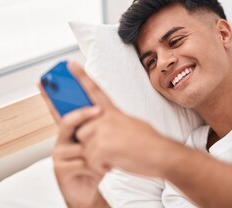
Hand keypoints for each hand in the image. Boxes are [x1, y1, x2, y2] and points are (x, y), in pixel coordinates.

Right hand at [38, 78, 106, 207]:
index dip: (62, 89)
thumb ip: (97, 125)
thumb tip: (100, 106)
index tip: (61, 70)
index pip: (64, 106)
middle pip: (68, 119)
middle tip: (98, 112)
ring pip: (77, 142)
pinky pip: (79, 160)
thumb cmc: (97, 163)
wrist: (91, 188)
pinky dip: (94, 165)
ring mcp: (59, 153)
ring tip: (105, 158)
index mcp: (73, 130)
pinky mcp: (60, 168)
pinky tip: (99, 170)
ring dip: (95, 151)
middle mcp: (63, 138)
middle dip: (83, 115)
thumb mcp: (101, 142)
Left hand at [69, 62, 170, 177]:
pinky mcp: (101, 147)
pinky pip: (90, 161)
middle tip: (111, 148)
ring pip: (84, 147)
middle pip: (81, 130)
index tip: (69, 64)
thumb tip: (101, 125)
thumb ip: (112, 121)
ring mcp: (103, 131)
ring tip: (116, 155)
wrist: (162, 155)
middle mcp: (106, 118)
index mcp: (113, 111)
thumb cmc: (149, 143)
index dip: (81, 76)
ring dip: (97, 157)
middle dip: (91, 144)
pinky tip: (115, 162)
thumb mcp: (131, 124)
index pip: (94, 90)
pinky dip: (101, 167)